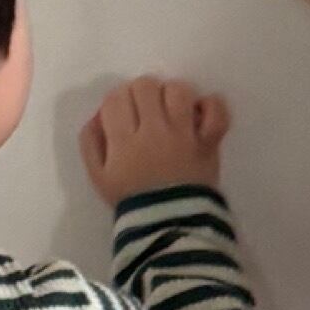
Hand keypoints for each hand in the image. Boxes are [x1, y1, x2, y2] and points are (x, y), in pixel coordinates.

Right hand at [80, 77, 232, 204]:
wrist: (170, 223)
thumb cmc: (132, 199)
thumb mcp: (99, 176)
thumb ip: (92, 142)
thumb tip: (99, 114)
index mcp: (123, 142)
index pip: (116, 98)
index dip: (117, 100)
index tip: (123, 113)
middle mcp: (154, 132)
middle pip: (145, 86)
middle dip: (142, 93)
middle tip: (145, 111)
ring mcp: (184, 135)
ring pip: (179, 91)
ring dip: (173, 95)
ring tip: (171, 111)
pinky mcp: (209, 142)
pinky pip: (217, 111)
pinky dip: (211, 106)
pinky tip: (199, 114)